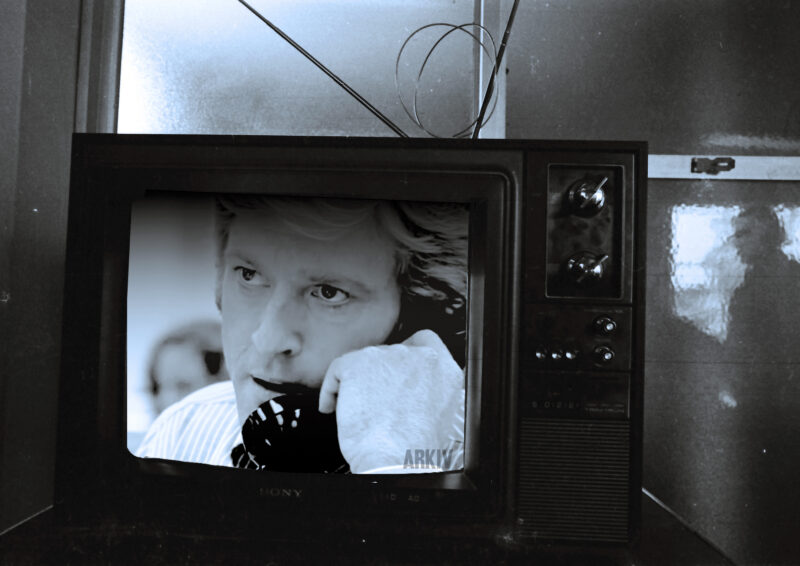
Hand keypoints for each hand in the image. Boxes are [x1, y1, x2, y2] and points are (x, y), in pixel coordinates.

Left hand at [318, 329, 463, 472]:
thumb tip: (419, 393)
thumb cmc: (417, 453)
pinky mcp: (358, 363)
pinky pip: (338, 370)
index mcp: (444, 369)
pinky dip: (331, 389)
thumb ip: (435, 395)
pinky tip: (333, 407)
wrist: (397, 464)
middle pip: (391, 354)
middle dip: (379, 377)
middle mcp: (419, 356)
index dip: (406, 359)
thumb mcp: (444, 419)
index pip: (425, 343)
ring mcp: (388, 357)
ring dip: (357, 384)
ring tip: (354, 411)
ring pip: (365, 362)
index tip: (394, 375)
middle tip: (373, 403)